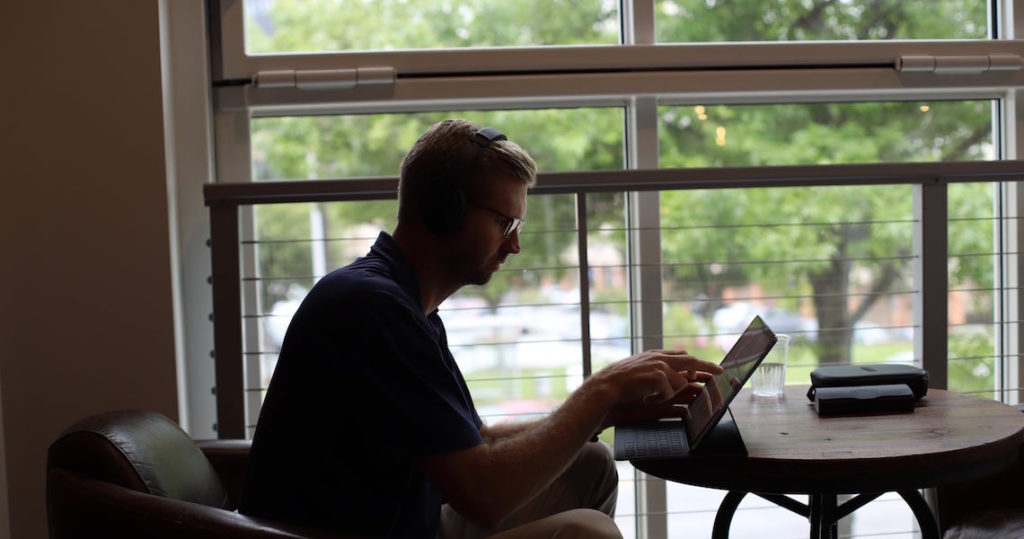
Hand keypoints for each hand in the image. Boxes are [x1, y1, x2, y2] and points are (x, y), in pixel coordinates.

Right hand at [590, 349, 721, 426]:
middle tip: (720, 371)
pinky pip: (670, 390)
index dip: (694, 362)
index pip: (681, 355)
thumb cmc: (619, 384)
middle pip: (690, 360)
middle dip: (707, 365)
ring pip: (681, 381)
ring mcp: (659, 366)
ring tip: (653, 399)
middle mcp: (659, 358)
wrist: (606, 386)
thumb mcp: (639, 372)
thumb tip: (669, 378)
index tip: (706, 367)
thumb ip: (654, 371)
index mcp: (655, 355)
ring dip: (672, 393)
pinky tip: (648, 400)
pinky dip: (661, 398)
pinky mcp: (657, 376)